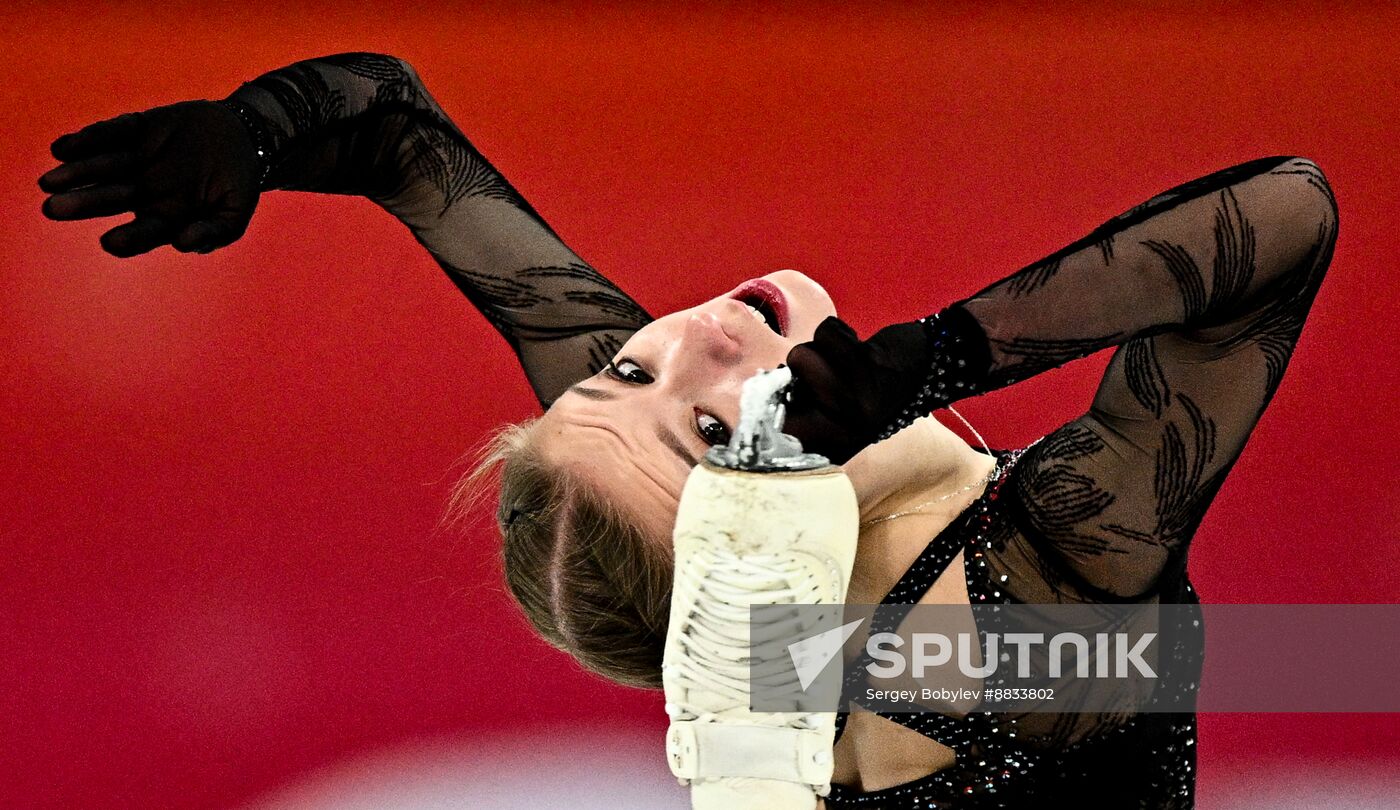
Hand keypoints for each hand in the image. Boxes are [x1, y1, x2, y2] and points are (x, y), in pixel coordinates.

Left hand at [39, 100, 260, 256]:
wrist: (243, 134)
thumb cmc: (238, 180)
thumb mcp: (236, 211)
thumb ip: (214, 232)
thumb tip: (182, 244)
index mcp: (167, 215)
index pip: (143, 230)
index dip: (128, 238)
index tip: (110, 243)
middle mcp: (145, 190)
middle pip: (110, 198)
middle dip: (82, 204)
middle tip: (53, 209)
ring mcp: (138, 159)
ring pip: (101, 167)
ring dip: (74, 174)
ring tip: (50, 182)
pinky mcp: (136, 129)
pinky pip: (109, 133)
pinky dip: (86, 139)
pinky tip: (62, 149)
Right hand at [782, 316, 932, 463]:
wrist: (932, 365)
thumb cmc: (878, 389)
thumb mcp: (844, 415)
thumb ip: (808, 411)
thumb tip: (768, 391)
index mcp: (835, 446)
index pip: (779, 428)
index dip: (776, 401)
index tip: (797, 391)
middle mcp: (843, 429)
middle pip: (787, 384)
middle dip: (804, 368)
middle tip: (835, 371)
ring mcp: (854, 399)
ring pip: (801, 357)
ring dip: (822, 348)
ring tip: (849, 358)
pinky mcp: (865, 366)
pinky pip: (825, 334)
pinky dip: (837, 330)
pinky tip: (860, 344)